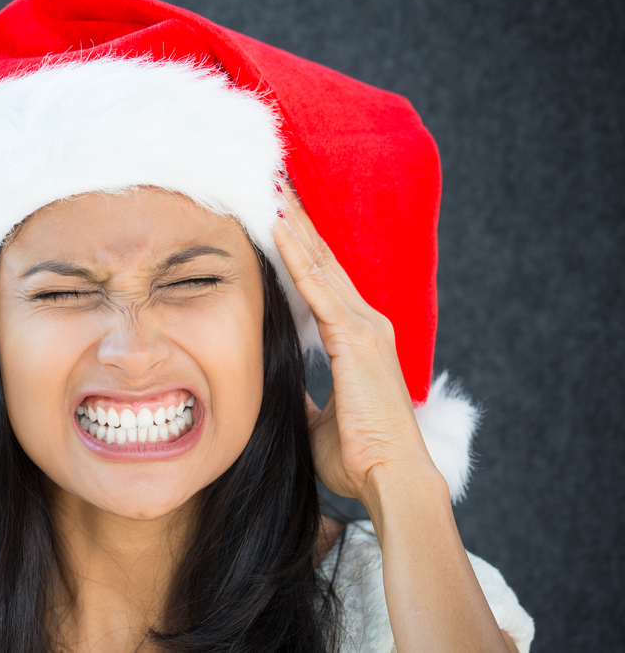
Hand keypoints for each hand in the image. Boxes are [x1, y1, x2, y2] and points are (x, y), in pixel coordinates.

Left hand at [272, 187, 439, 503]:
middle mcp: (365, 322)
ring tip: (269, 187)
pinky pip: (318, 287)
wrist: (391, 479)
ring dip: (294, 223)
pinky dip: (297, 254)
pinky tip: (277, 225)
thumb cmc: (359, 453)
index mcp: (358, 337)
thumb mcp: (315, 415)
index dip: (300, 246)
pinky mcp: (357, 338)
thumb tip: (275, 381)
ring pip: (320, 262)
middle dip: (296, 219)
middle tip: (270, 181)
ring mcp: (365, 326)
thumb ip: (301, 390)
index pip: (322, 280)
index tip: (277, 215)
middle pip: (322, 259)